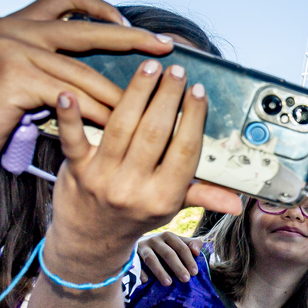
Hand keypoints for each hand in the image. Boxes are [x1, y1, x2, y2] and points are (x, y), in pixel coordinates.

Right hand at [0, 0, 173, 187]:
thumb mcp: (16, 81)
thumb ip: (48, 69)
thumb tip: (98, 79)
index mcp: (13, 23)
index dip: (101, 8)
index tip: (131, 26)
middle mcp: (11, 28)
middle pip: (84, 28)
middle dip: (129, 39)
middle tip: (165, 49)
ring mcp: (10, 49)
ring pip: (80, 71)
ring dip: (116, 92)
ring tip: (147, 106)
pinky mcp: (12, 77)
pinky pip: (68, 96)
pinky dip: (93, 112)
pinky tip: (114, 125)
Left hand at [41, 55, 241, 281]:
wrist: (89, 240)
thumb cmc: (134, 217)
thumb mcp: (170, 209)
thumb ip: (202, 196)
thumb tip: (239, 203)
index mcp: (163, 197)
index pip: (184, 151)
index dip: (193, 118)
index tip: (198, 91)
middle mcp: (133, 188)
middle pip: (154, 133)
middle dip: (167, 97)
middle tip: (176, 70)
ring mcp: (102, 178)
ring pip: (121, 126)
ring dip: (136, 92)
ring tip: (150, 67)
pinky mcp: (75, 169)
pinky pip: (73, 139)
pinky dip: (69, 116)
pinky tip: (69, 93)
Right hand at [138, 232, 204, 285]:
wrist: (137, 241)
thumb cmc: (163, 245)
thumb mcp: (177, 242)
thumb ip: (191, 244)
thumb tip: (198, 251)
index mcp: (168, 236)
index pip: (181, 247)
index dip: (189, 260)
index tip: (194, 273)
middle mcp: (154, 239)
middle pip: (168, 253)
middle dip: (178, 267)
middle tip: (186, 280)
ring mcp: (142, 247)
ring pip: (151, 259)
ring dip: (160, 271)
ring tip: (168, 283)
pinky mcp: (131, 255)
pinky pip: (135, 264)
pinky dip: (140, 272)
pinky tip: (145, 281)